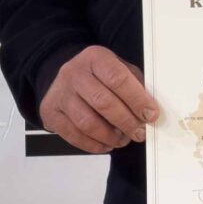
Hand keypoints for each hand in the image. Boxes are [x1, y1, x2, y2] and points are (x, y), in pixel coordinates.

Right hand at [39, 45, 159, 151]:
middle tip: (139, 132)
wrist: (62, 77)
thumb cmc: (97, 76)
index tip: (150, 115)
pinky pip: (74, 135)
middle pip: (103, 102)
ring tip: (123, 140)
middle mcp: (74, 74)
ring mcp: (61, 94)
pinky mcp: (51, 113)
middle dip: (126, 122)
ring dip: (110, 136)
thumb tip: (149, 111)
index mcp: (95, 58)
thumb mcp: (118, 68)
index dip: (137, 100)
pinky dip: (94, 145)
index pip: (118, 79)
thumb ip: (134, 85)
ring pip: (87, 123)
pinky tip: (106, 144)